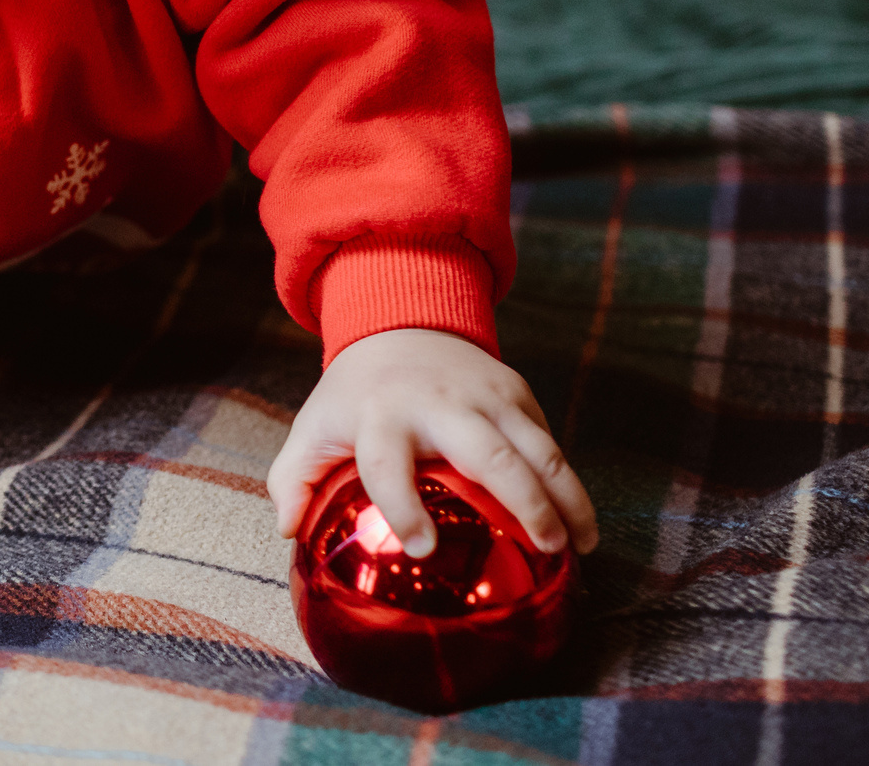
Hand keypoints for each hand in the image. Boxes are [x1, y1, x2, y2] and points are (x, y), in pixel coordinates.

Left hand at [267, 327, 597, 558]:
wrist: (399, 321)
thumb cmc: (355, 392)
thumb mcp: (314, 426)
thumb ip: (293, 478)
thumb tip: (288, 529)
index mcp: (382, 415)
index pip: (389, 462)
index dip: (404, 504)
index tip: (423, 546)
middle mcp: (440, 403)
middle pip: (491, 455)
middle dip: (524, 502)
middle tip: (546, 547)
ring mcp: (486, 395)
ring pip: (538, 448)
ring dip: (567, 497)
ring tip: (581, 546)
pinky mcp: (516, 392)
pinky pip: (549, 440)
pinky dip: (569, 482)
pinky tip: (579, 522)